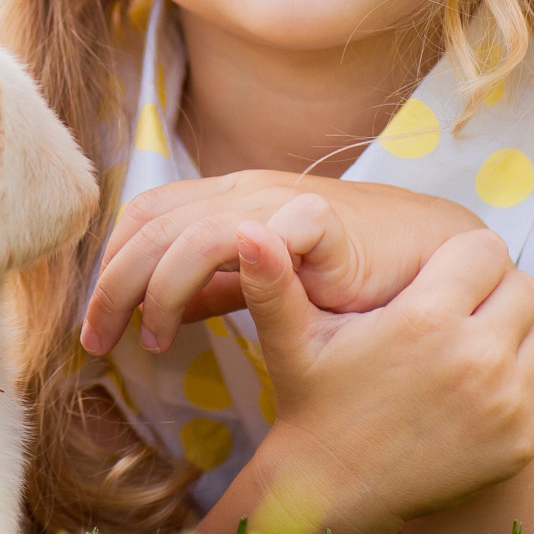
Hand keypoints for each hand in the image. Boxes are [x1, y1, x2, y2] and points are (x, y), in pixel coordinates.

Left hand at [80, 172, 481, 354]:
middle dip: (110, 286)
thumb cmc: (351, 275)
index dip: (109, 268)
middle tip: (95, 342)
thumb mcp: (265, 285)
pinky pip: (246, 238)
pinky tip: (199, 320)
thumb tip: (156, 314)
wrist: (437, 260)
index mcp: (225, 198)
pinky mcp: (316, 221)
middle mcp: (243, 191)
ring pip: (184, 233)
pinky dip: (207, 276)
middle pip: (149, 226)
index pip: (143, 218)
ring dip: (151, 289)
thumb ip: (214, 291)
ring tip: (149, 339)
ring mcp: (278, 201)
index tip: (95, 327)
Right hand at [203, 221, 533, 533]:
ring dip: (505, 336)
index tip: (435, 278)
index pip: (484, 249)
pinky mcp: (523, 440)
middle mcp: (478, 358)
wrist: (336, 490)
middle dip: (490, 291)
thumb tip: (244, 228)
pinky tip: (469, 394)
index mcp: (426, 319)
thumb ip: (271, 279)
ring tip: (457, 352)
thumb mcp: (289, 337)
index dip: (460, 258)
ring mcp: (507, 404)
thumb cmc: (312, 401)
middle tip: (451, 311)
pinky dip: (515, 385)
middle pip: (521, 286)